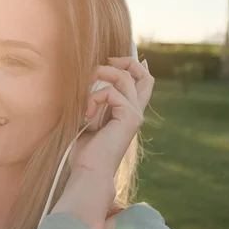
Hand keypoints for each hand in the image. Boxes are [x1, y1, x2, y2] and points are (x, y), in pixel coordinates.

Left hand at [74, 57, 152, 178]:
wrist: (89, 171)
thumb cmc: (84, 151)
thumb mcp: (88, 119)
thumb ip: (95, 101)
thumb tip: (92, 80)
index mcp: (127, 114)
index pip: (143, 84)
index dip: (136, 66)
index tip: (117, 58)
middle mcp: (136, 113)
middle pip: (145, 76)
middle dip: (126, 62)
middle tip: (105, 61)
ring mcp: (135, 114)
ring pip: (124, 78)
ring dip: (101, 74)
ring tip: (85, 87)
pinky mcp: (130, 117)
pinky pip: (111, 92)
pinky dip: (93, 98)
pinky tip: (86, 115)